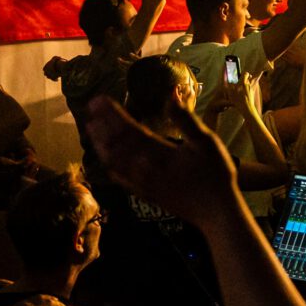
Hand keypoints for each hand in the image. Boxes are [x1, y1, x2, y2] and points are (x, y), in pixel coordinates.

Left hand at [84, 98, 242, 226]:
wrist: (215, 211)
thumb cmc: (215, 173)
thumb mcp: (206, 141)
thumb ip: (185, 118)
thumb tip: (171, 94)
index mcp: (158, 150)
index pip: (129, 128)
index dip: (113, 114)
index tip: (100, 100)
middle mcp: (144, 166)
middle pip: (116, 143)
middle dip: (102, 124)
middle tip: (90, 109)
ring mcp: (141, 182)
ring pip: (113, 160)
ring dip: (101, 143)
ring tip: (92, 129)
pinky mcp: (144, 193)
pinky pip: (120, 179)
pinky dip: (110, 166)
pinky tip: (107, 160)